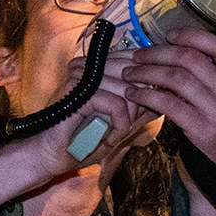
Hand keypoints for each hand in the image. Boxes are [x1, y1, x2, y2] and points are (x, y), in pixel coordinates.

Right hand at [0, 55, 156, 205]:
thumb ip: (139, 104)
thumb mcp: (119, 120)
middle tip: (125, 126)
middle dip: (139, 104)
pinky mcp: (79, 91)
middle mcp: (88, 65)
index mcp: (95, 66)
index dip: (146, 85)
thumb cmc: (82, 139)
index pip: (134, 60)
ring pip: (128, 90)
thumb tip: (165, 89)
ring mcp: (82, 76)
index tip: (140, 110)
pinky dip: (119, 125)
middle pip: (136, 74)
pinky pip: (117, 104)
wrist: (49, 156)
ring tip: (113, 135)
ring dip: (128, 120)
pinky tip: (109, 137)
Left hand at [120, 28, 215, 178]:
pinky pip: (170, 104)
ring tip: (130, 73)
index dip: (194, 36)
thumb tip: (168, 42)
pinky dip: (147, 94)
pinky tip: (133, 93)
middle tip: (137, 56)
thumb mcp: (214, 95)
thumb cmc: (206, 122)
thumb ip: (202, 71)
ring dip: (148, 73)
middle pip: (193, 59)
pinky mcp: (204, 130)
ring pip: (179, 79)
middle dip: (159, 54)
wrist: (214, 166)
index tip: (169, 34)